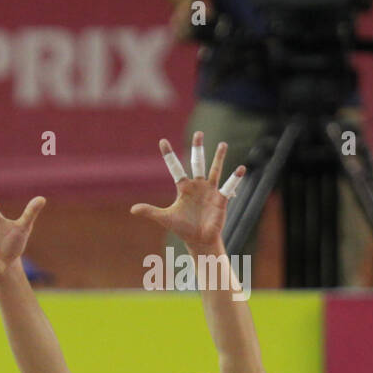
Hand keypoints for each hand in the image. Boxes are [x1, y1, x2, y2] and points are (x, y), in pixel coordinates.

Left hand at [130, 132, 243, 251]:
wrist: (198, 239)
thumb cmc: (182, 228)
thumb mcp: (164, 218)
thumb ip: (150, 211)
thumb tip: (132, 209)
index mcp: (183, 188)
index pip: (175, 168)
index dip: (169, 156)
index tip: (162, 141)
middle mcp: (197, 185)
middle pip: (197, 163)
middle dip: (197, 148)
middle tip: (198, 133)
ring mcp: (210, 190)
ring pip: (214, 170)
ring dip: (218, 158)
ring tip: (222, 144)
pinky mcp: (221, 198)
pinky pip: (228, 186)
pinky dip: (234, 178)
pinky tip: (241, 168)